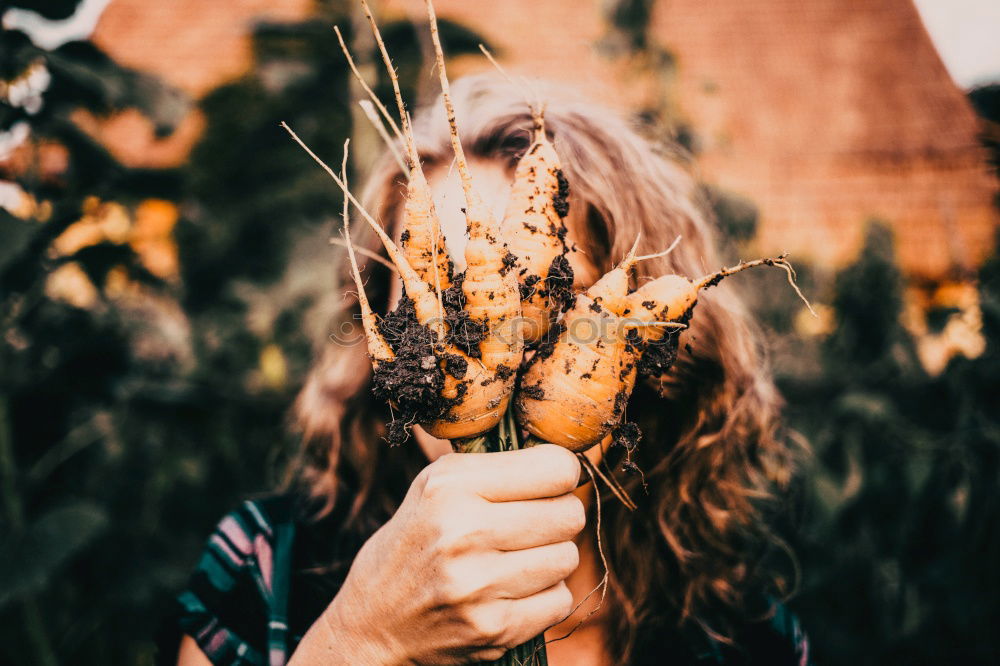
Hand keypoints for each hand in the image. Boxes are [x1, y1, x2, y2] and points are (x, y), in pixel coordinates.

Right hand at [290, 444, 584, 663]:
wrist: (374, 622)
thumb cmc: (417, 541)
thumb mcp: (437, 486)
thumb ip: (498, 466)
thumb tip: (571, 460)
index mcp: (450, 486)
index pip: (556, 469)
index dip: (563, 474)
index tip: (551, 482)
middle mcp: (463, 532)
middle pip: (569, 514)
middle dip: (559, 517)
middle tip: (534, 523)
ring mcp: (478, 584)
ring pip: (567, 557)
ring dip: (551, 558)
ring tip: (516, 558)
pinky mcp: (493, 628)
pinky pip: (559, 601)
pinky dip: (544, 596)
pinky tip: (512, 590)